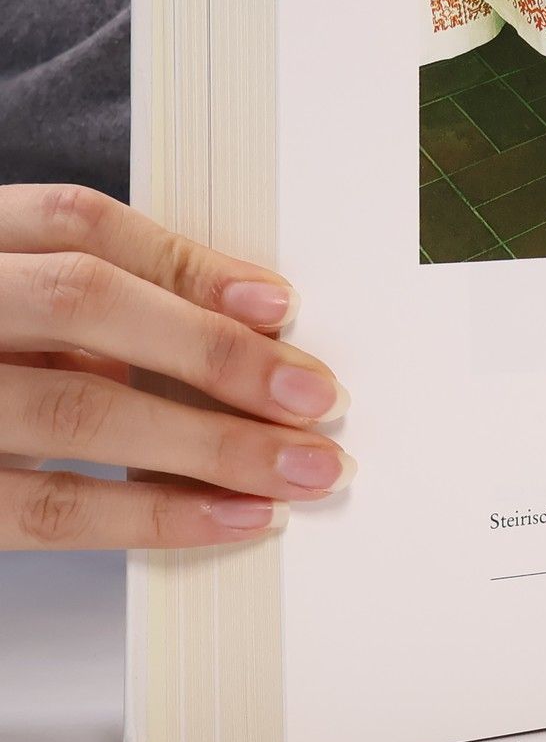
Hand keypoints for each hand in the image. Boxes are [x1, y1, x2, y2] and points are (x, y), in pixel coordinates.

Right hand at [0, 184, 352, 548]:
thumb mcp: (7, 294)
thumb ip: (90, 300)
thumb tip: (249, 328)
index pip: (78, 225)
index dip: (188, 262)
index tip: (282, 304)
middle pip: (86, 305)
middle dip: (215, 353)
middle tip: (318, 397)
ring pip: (76, 410)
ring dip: (207, 445)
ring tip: (301, 469)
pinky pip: (46, 509)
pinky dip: (150, 516)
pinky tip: (231, 517)